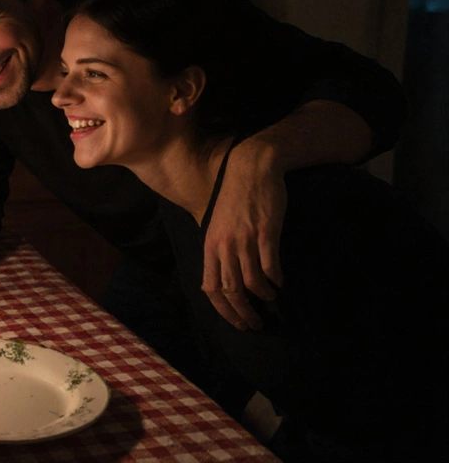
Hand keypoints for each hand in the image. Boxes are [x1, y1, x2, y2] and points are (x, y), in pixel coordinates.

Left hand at [201, 141, 286, 329]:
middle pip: (229, 291)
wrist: (251, 168)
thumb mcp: (218, 223)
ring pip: (251, 283)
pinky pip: (270, 267)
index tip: (236, 322)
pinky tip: (281, 283)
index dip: (223, 310)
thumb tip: (225, 274)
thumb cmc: (236, 196)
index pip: (210, 288)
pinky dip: (275, 280)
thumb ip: (219, 247)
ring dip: (263, 298)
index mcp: (210, 245)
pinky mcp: (266, 233)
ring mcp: (245, 240)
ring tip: (272, 301)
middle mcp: (224, 246)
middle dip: (243, 313)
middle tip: (256, 324)